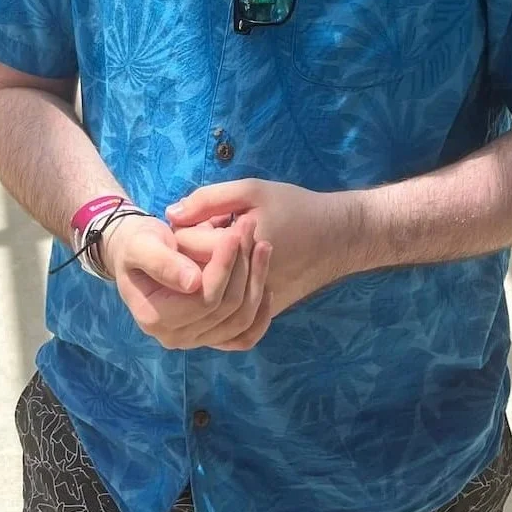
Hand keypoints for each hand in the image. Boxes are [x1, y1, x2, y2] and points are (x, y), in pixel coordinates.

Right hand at [100, 212, 272, 350]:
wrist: (138, 251)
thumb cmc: (137, 243)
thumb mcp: (141, 244)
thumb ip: (162, 262)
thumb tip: (193, 282)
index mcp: (155, 317)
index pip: (204, 298)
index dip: (223, 266)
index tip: (234, 234)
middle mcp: (175, 337)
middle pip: (226, 308)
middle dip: (243, 266)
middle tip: (249, 229)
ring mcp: (195, 340)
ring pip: (240, 320)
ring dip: (256, 282)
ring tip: (262, 246)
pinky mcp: (212, 337)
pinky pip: (244, 338)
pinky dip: (260, 316)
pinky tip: (267, 286)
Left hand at [168, 179, 359, 316]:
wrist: (339, 237)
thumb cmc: (296, 207)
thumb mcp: (252, 191)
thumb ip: (208, 200)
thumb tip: (171, 215)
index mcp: (237, 247)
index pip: (184, 246)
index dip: (183, 230)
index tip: (197, 219)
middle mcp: (242, 283)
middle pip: (193, 276)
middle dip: (191, 255)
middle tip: (205, 234)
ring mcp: (254, 305)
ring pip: (209, 300)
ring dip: (206, 276)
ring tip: (217, 253)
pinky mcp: (265, 314)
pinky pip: (231, 320)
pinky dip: (221, 303)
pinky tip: (226, 279)